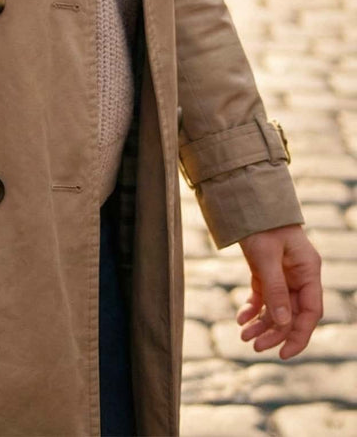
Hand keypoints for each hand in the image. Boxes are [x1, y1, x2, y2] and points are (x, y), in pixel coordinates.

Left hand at [236, 224, 322, 359]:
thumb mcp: (266, 256)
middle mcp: (299, 275)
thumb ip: (275, 289)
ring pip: (277, 307)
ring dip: (262, 323)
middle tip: (254, 346)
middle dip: (275, 332)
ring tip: (243, 335)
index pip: (310, 312)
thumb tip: (283, 323)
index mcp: (308, 270)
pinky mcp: (267, 270)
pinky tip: (241, 319)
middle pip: (292, 313)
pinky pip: (264, 296)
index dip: (299, 335)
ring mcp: (284, 273)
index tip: (283, 354)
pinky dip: (254, 308)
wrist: (246, 198)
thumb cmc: (260, 223)